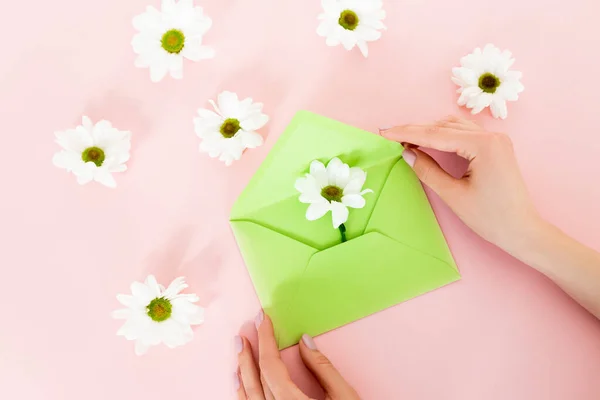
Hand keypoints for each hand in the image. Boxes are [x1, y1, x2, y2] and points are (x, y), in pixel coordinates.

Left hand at [235, 311, 359, 399]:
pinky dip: (244, 395)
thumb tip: (305, 341)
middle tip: (243, 333)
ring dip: (242, 372)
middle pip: (256, 380)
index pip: (271, 366)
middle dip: (249, 354)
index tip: (262, 319)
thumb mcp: (345, 397)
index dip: (265, 340)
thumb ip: (323, 367)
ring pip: (249, 398)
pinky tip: (241, 384)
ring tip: (239, 352)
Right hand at [381, 116, 540, 252]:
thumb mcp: (453, 195)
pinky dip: (444, 135)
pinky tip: (428, 142)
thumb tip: (407, 153)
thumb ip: (428, 171)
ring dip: (429, 131)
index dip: (407, 133)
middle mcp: (491, 135)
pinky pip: (464, 133)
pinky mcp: (495, 147)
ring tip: (404, 139)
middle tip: (389, 134)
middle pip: (444, 126)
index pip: (436, 134)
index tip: (384, 132)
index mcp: (483, 145)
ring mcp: (496, 139)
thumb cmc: (491, 218)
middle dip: (416, 130)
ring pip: (454, 126)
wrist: (522, 230)